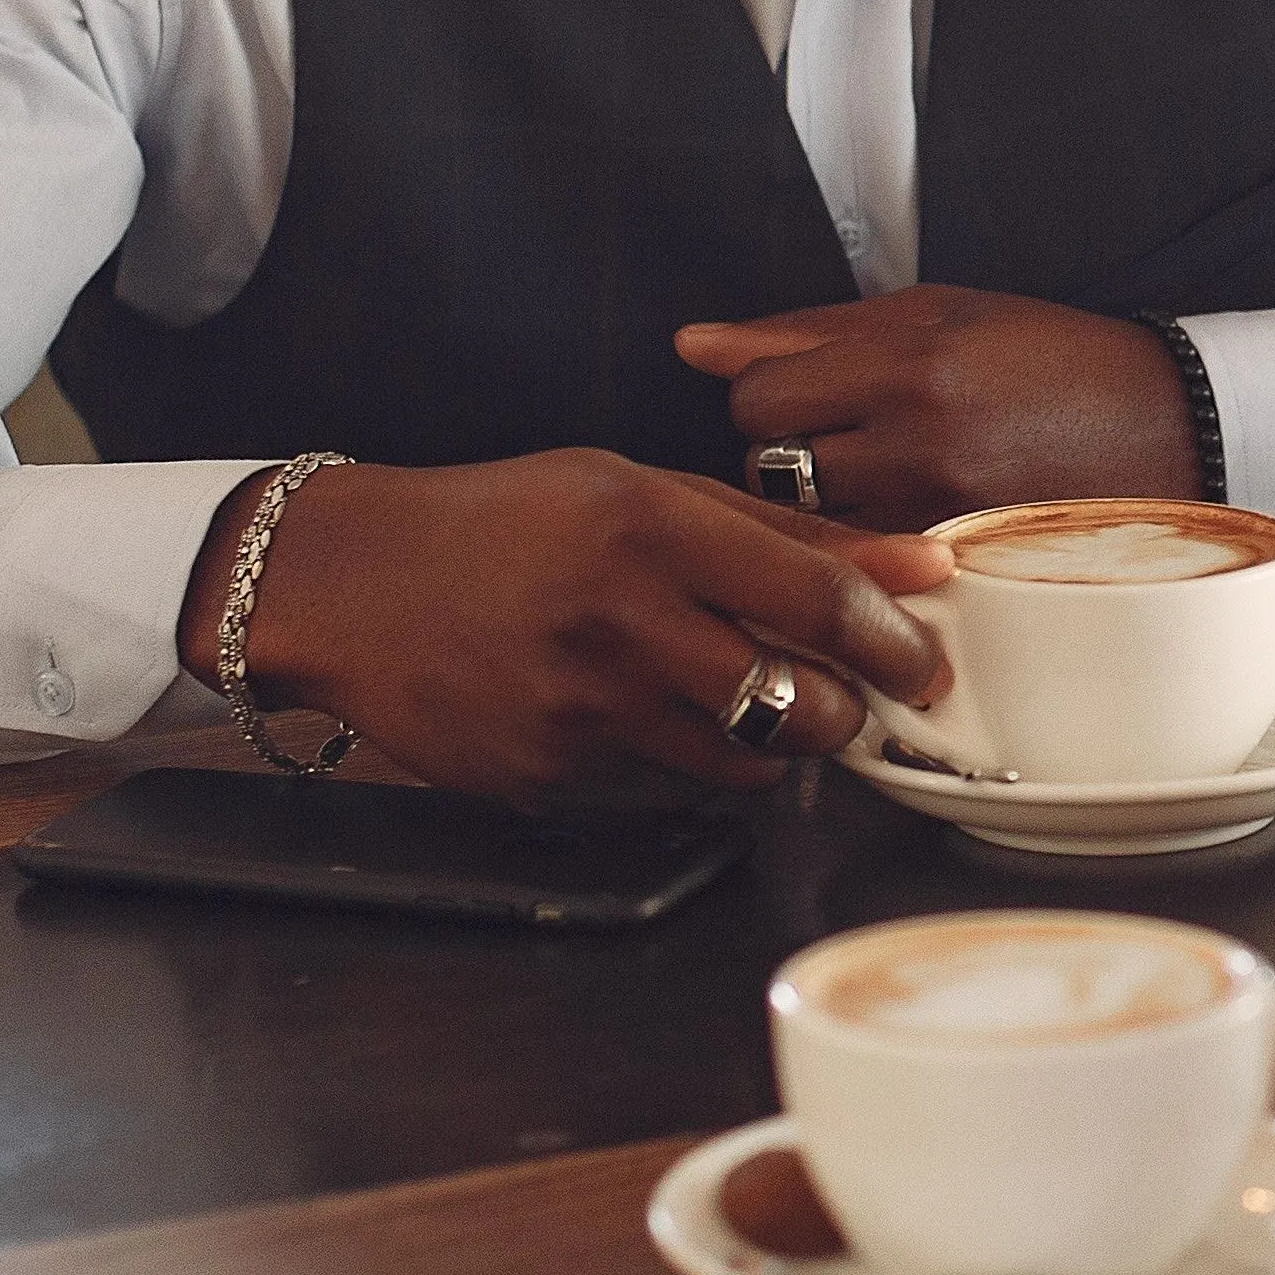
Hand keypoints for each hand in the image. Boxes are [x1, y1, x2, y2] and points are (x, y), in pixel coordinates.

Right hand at [184, 451, 954, 806]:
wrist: (349, 586)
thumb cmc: (502, 522)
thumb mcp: (637, 488)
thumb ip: (779, 529)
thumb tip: (910, 563)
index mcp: (648, 529)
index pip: (819, 600)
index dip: (896, 641)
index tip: (925, 659)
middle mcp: (618, 623)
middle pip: (799, 706)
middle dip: (847, 713)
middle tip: (851, 695)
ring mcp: (579, 712)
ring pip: (742, 765)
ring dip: (771, 743)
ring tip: (747, 698)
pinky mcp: (548, 777)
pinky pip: (663, 787)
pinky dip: (684, 760)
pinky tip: (645, 713)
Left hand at [670, 289, 1197, 527]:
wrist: (1168, 424)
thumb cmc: (1049, 358)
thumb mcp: (934, 314)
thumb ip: (807, 332)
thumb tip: (693, 345)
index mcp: (907, 363)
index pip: (757, 396)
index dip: (769, 395)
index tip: (807, 395)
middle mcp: (917, 442)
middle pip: (769, 466)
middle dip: (789, 453)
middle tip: (845, 441)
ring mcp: (939, 512)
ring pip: (808, 526)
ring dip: (821, 509)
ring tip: (879, 482)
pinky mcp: (960, 562)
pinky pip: (864, 566)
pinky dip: (867, 549)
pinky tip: (904, 523)